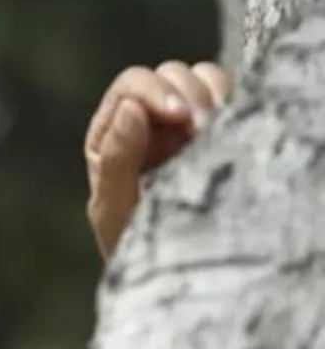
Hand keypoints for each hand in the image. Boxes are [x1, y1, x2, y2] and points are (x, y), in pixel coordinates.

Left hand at [84, 61, 232, 259]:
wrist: (167, 273)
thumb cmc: (130, 242)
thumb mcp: (115, 208)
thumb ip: (116, 160)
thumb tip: (130, 108)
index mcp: (113, 132)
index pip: (132, 86)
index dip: (155, 91)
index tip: (180, 116)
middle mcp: (147, 120)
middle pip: (170, 75)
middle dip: (189, 94)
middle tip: (204, 127)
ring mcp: (183, 125)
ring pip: (204, 80)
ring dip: (215, 95)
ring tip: (218, 129)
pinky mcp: (215, 133)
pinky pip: (231, 99)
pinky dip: (235, 104)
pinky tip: (233, 131)